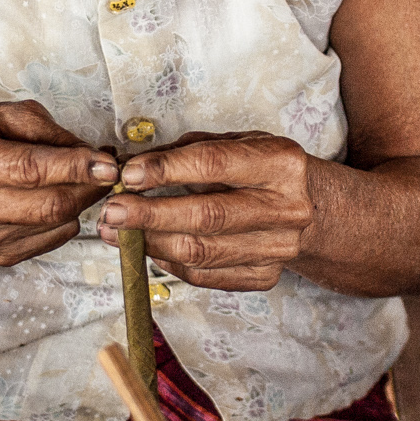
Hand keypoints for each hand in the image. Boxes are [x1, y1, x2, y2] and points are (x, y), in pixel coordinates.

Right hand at [0, 101, 116, 264]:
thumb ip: (44, 129)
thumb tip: (89, 155)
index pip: (28, 168)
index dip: (74, 167)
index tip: (108, 164)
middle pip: (47, 204)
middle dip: (89, 187)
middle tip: (108, 169)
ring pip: (54, 224)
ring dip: (82, 201)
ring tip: (84, 178)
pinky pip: (51, 240)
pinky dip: (66, 219)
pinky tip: (59, 198)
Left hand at [96, 132, 314, 290]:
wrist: (307, 208)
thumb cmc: (260, 169)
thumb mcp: (232, 144)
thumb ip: (184, 152)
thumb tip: (130, 167)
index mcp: (280, 164)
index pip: (214, 165)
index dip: (166, 170)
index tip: (128, 174)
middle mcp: (286, 208)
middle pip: (207, 216)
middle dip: (151, 215)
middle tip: (111, 211)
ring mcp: (278, 248)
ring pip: (201, 252)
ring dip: (149, 243)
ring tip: (115, 232)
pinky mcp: (264, 276)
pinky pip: (204, 275)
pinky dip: (168, 262)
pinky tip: (146, 247)